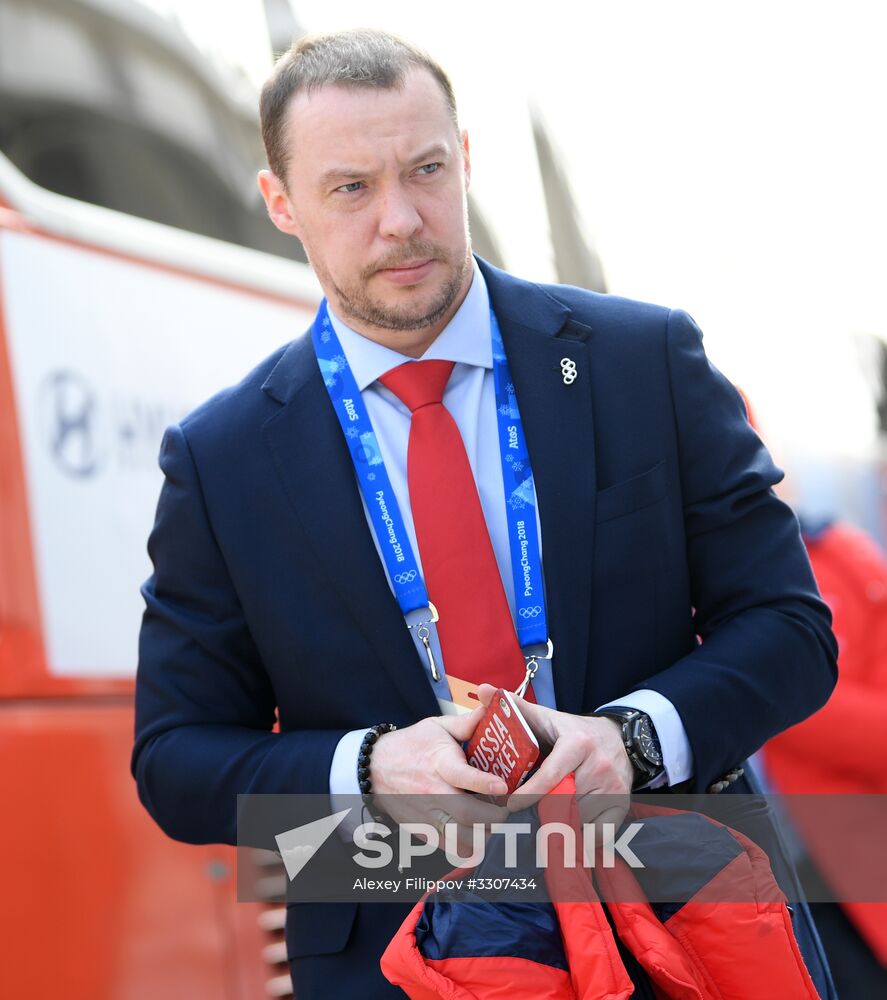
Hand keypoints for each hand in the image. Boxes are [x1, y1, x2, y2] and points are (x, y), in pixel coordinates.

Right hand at [368, 708, 508, 853]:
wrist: (376, 768)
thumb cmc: (413, 745)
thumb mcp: (438, 726)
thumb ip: (467, 723)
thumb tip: (492, 709)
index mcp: (439, 763)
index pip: (463, 776)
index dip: (485, 783)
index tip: (504, 787)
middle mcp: (433, 792)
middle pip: (467, 815)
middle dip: (494, 817)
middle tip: (505, 810)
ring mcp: (427, 815)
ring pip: (461, 838)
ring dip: (483, 835)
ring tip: (492, 823)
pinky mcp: (423, 831)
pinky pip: (451, 848)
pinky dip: (468, 846)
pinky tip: (476, 832)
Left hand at [476, 684, 632, 828]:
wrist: (616, 738)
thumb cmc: (570, 730)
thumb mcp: (545, 716)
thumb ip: (514, 707)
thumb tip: (482, 690)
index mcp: (577, 743)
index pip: (551, 775)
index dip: (528, 793)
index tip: (510, 804)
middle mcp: (599, 764)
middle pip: (563, 800)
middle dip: (542, 810)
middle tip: (523, 819)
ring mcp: (613, 786)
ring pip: (578, 817)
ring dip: (561, 823)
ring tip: (545, 821)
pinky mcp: (622, 803)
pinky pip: (599, 832)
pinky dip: (583, 835)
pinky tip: (571, 829)